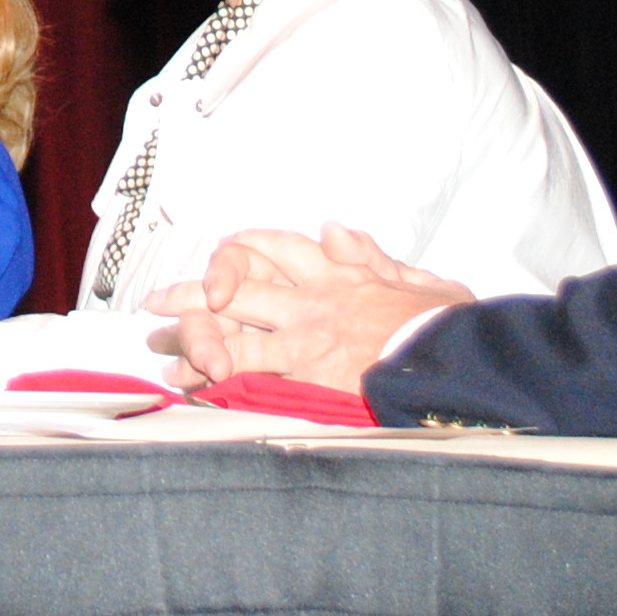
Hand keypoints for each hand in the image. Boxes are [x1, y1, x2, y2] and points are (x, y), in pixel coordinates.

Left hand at [144, 224, 470, 392]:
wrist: (459, 364)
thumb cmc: (447, 327)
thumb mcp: (419, 279)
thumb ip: (370, 255)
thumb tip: (331, 228)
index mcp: (336, 273)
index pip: (272, 246)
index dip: (237, 251)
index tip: (217, 262)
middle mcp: (311, 301)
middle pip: (237, 287)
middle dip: (192, 295)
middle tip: (156, 303)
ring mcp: (306, 340)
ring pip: (235, 334)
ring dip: (195, 343)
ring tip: (163, 355)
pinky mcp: (309, 378)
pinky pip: (253, 376)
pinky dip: (220, 381)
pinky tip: (195, 387)